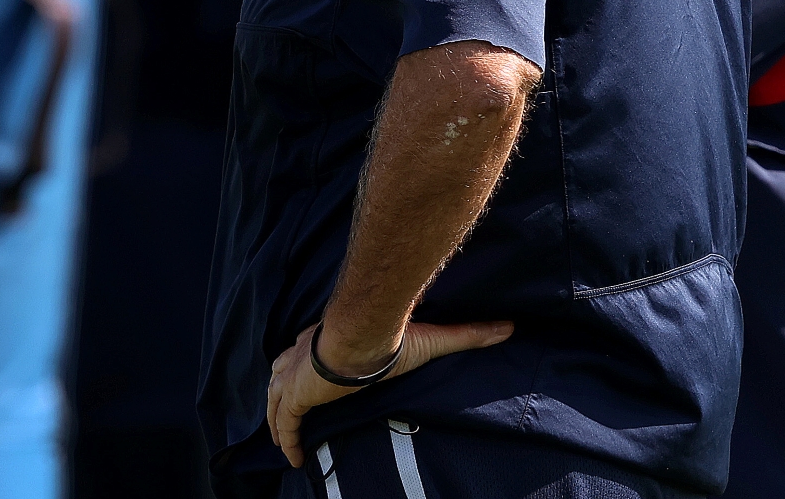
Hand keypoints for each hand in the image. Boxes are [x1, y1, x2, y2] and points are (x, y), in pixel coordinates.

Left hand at [266, 318, 512, 466]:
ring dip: (278, 416)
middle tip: (291, 412)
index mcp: (329, 339)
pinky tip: (292, 456)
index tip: (316, 382)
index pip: (312, 350)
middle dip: (284, 391)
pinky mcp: (294, 396)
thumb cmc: (391, 338)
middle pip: (284, 372)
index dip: (310, 366)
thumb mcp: (431, 337)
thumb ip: (467, 334)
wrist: (362, 336)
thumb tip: (508, 327)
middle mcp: (305, 354)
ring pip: (275, 397)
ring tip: (287, 437)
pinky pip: (283, 423)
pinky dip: (284, 438)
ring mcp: (295, 374)